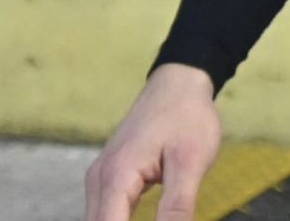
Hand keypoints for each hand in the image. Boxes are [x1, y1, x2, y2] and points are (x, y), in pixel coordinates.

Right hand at [85, 64, 219, 220]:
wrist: (180, 81)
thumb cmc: (188, 117)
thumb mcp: (192, 161)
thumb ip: (177, 207)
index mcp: (115, 179)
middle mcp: (98, 181)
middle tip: (167, 219)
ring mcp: (100, 178)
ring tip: (161, 217)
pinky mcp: (109, 177)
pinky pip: (107, 212)